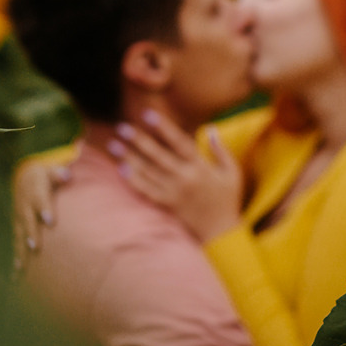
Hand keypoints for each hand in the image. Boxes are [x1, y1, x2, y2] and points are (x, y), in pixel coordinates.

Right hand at [11, 151, 72, 276]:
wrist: (25, 179)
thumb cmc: (45, 177)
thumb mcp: (51, 172)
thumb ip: (59, 174)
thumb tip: (66, 174)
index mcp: (35, 193)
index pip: (40, 199)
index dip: (44, 209)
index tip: (50, 220)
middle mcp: (25, 207)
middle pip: (27, 220)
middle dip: (30, 233)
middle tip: (34, 246)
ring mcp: (19, 219)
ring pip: (19, 236)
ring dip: (20, 250)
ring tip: (22, 267)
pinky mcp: (18, 229)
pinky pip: (16, 244)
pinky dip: (17, 258)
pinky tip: (16, 276)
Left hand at [109, 110, 242, 241]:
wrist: (221, 231)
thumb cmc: (227, 198)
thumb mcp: (232, 173)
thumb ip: (221, 150)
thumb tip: (210, 128)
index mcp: (201, 167)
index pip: (180, 143)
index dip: (164, 128)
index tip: (148, 114)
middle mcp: (185, 179)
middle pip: (158, 156)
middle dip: (139, 140)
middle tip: (121, 127)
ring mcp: (174, 193)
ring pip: (148, 172)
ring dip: (129, 157)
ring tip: (113, 144)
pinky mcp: (167, 205)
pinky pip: (147, 191)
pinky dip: (133, 180)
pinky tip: (120, 168)